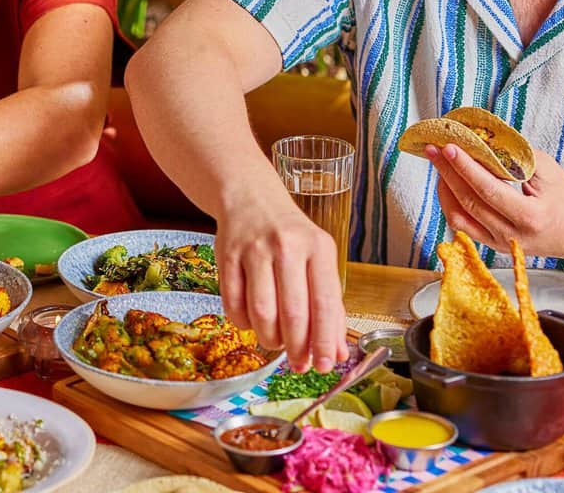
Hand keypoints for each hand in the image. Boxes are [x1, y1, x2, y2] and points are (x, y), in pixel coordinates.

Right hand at [215, 193, 349, 372]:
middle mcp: (286, 246)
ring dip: (270, 338)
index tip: (324, 365)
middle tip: (298, 363)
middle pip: (292, 312)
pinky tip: (252, 322)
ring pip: (261, 312)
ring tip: (275, 342)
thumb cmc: (291, 236)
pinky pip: (233, 303)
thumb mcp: (318, 261)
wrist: (251, 198)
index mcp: (317, 247)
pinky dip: (244, 323)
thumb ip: (330, 306)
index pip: (324, 303)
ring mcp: (254, 250)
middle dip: (296, 347)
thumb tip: (337, 352)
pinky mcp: (227, 255)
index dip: (324, 340)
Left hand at [429, 142, 563, 259]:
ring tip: (438, 163)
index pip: (488, 190)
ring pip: (459, 216)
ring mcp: (501, 243)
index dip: (465, 167)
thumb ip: (514, 156)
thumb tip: (480, 137)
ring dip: (444, 187)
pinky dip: (450, 203)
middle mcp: (513, 235)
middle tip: (433, 149)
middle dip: (447, 172)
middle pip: (469, 202)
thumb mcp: (547, 171)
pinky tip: (447, 183)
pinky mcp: (493, 246)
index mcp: (531, 217)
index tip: (448, 147)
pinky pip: (462, 225)